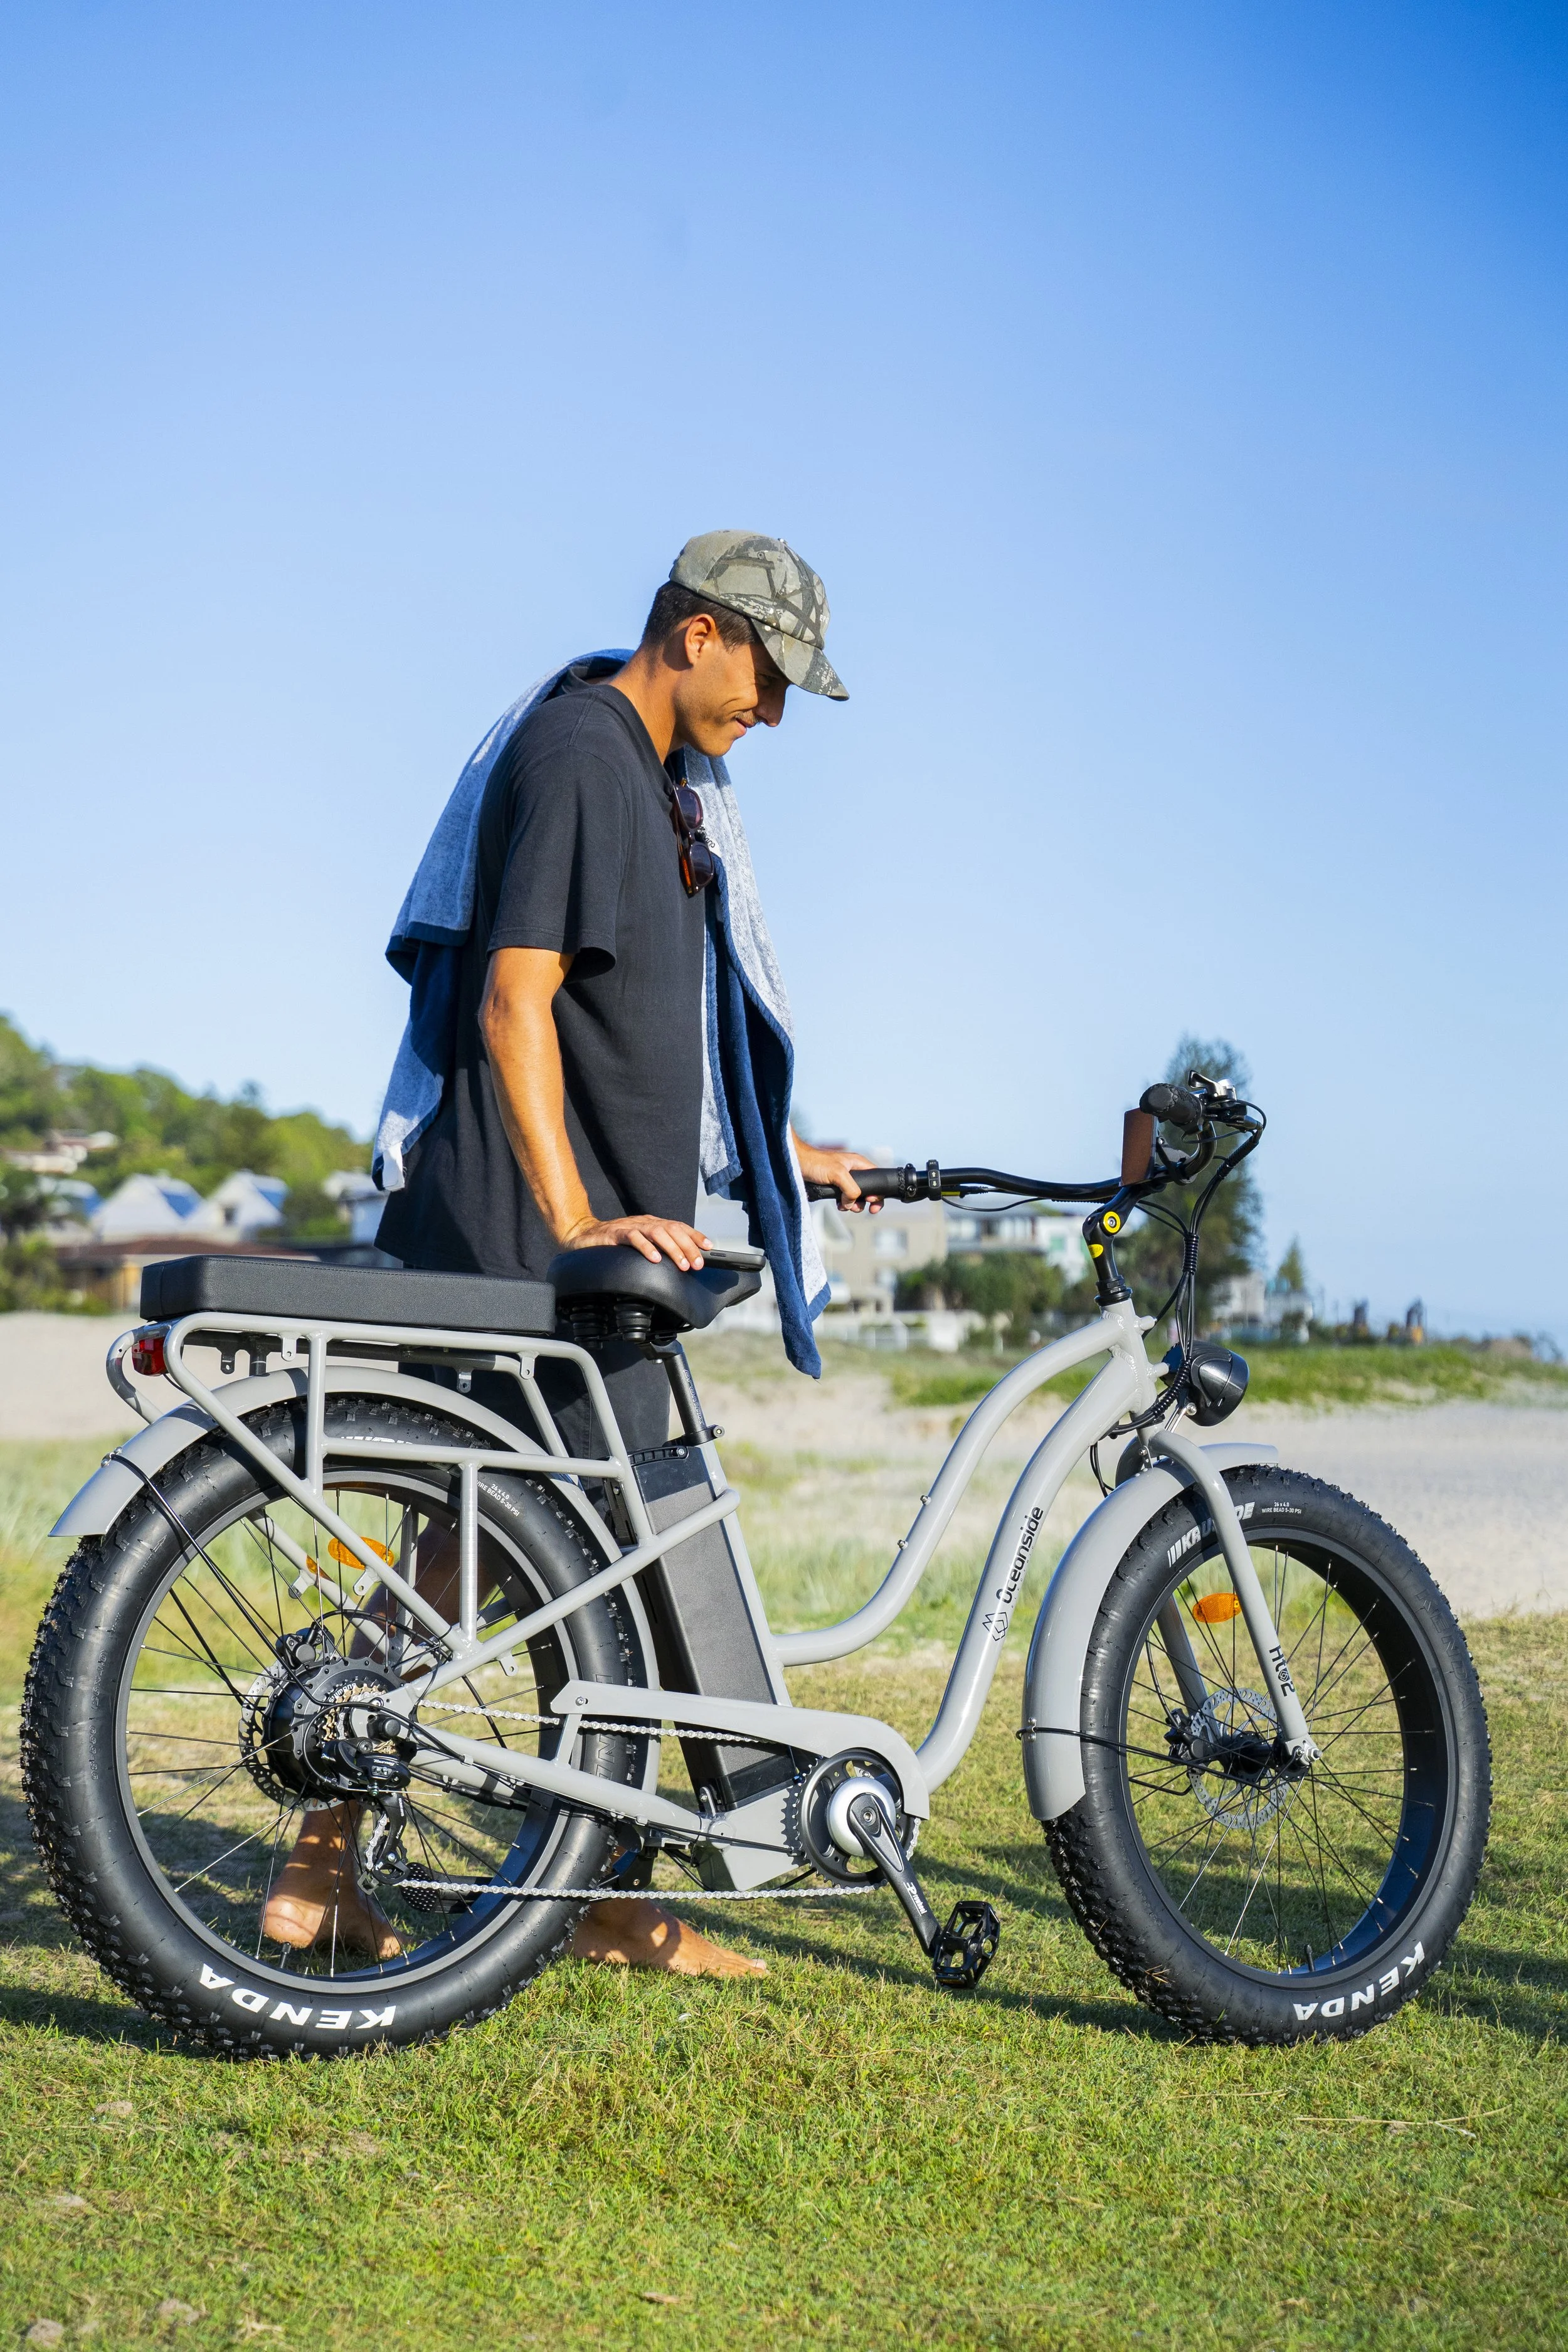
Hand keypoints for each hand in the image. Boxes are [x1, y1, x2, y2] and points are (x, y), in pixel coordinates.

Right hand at [560, 1213, 710, 1270]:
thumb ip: (656, 1248)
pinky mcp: (615, 1234)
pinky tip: (654, 1259)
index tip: (709, 1247)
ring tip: (682, 1264)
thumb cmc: (613, 1243)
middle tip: (697, 1264)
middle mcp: (644, 1222)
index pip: (678, 1226)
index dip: (695, 1235)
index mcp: (652, 1224)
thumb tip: (681, 1261)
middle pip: (672, 1230)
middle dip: (688, 1246)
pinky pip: (633, 1238)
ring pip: (657, 1233)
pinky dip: (646, 1248)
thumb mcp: (640, 1244)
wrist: (581, 1236)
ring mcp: (630, 1227)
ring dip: (672, 1249)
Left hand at [793, 1139, 882, 1214]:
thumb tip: (852, 1203)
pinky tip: (838, 1205)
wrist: (796, 1164)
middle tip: (857, 1207)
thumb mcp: (838, 1174)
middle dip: (864, 1201)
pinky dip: (843, 1204)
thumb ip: (851, 1189)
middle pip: (868, 1190)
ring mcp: (844, 1179)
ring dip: (852, 1205)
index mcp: (858, 1163)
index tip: (872, 1203)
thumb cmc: (816, 1163)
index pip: (877, 1177)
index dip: (878, 1192)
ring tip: (845, 1206)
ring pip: (856, 1196)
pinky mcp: (835, 1186)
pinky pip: (844, 1198)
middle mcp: (853, 1171)